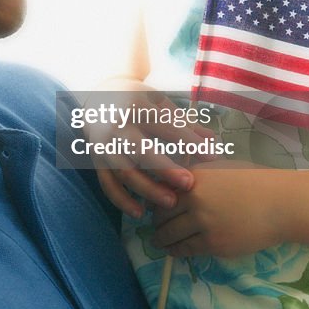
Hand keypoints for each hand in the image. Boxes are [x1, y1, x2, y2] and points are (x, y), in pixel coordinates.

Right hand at [83, 77, 212, 217]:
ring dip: (147, 189)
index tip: (211, 158)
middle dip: (166, 169)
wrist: (96, 95)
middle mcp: (118, 125)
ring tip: (171, 202)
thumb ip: (184, 123)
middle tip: (189, 184)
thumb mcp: (159, 102)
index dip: (189, 142)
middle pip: (142, 151)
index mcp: (137, 106)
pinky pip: (107, 184)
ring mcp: (104, 144)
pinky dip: (121, 200)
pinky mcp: (96, 160)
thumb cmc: (136, 99)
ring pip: (125, 172)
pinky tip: (140, 213)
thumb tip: (213, 141)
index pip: (166, 127)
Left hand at [151, 165, 286, 257]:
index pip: (162, 191)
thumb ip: (198, 176)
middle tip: (154, 228)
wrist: (281, 203)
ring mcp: (203, 222)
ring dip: (161, 240)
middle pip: (161, 214)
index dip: (156, 200)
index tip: (156, 207)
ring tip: (158, 242)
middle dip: (156, 223)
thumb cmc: (255, 181)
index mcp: (196, 177)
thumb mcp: (222, 169)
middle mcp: (195, 198)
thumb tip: (175, 185)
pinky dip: (176, 251)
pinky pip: (187, 249)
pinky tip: (174, 251)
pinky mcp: (214, 243)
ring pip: (170, 235)